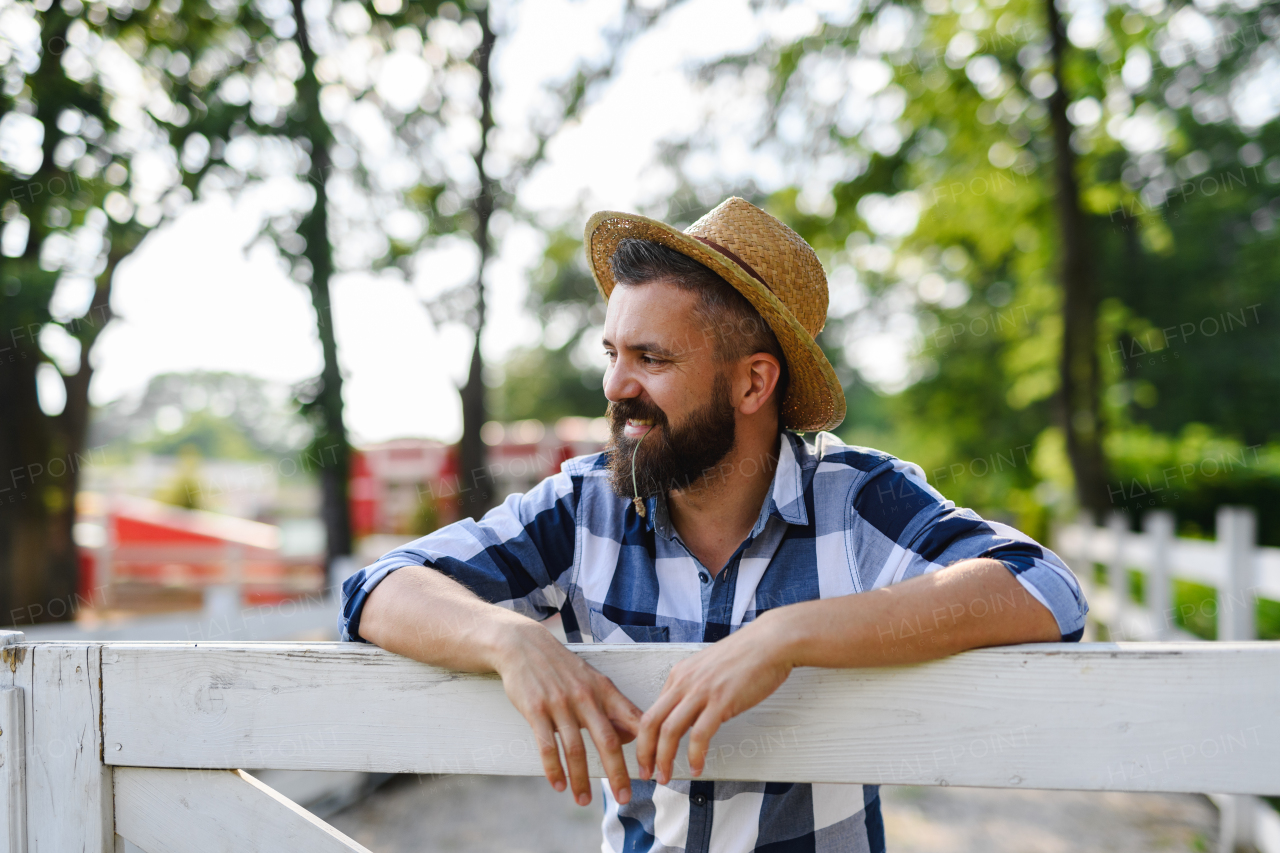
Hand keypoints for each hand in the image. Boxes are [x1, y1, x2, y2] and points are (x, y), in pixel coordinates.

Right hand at [492, 621, 642, 806]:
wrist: (523, 645)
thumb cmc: (562, 667)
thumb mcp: (593, 680)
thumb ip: (613, 707)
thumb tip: (633, 735)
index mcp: (604, 689)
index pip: (632, 721)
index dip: (645, 748)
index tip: (651, 772)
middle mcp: (585, 697)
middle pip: (607, 741)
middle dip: (618, 773)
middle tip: (624, 798)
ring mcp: (560, 703)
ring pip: (576, 749)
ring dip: (581, 779)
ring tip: (584, 801)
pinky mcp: (536, 710)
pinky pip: (547, 746)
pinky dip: (554, 769)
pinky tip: (559, 785)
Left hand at [635, 616, 793, 783]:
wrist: (771, 642)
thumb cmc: (746, 656)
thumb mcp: (708, 669)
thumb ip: (694, 690)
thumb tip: (688, 716)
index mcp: (679, 674)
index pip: (652, 711)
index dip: (645, 738)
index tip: (647, 756)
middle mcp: (685, 682)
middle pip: (651, 722)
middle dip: (644, 753)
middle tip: (646, 773)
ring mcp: (702, 691)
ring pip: (669, 730)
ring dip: (664, 758)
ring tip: (666, 776)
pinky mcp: (722, 700)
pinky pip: (699, 734)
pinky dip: (695, 755)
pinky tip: (697, 767)